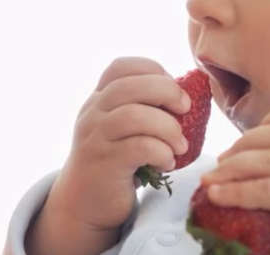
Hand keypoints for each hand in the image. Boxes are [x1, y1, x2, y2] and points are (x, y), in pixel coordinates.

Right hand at [26, 57, 188, 254]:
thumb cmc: (114, 161)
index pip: (121, 66)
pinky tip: (167, 162)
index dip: (152, 70)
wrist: (82, 202)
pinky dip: (162, 152)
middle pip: (130, 85)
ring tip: (180, 145)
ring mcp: (96, 137)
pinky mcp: (105, 164)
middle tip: (186, 109)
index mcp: (99, 98)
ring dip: (168, 127)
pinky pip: (139, 148)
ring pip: (134, 115)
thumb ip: (140, 107)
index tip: (171, 89)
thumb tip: (185, 95)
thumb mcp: (119, 127)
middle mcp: (93, 112)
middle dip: (166, 91)